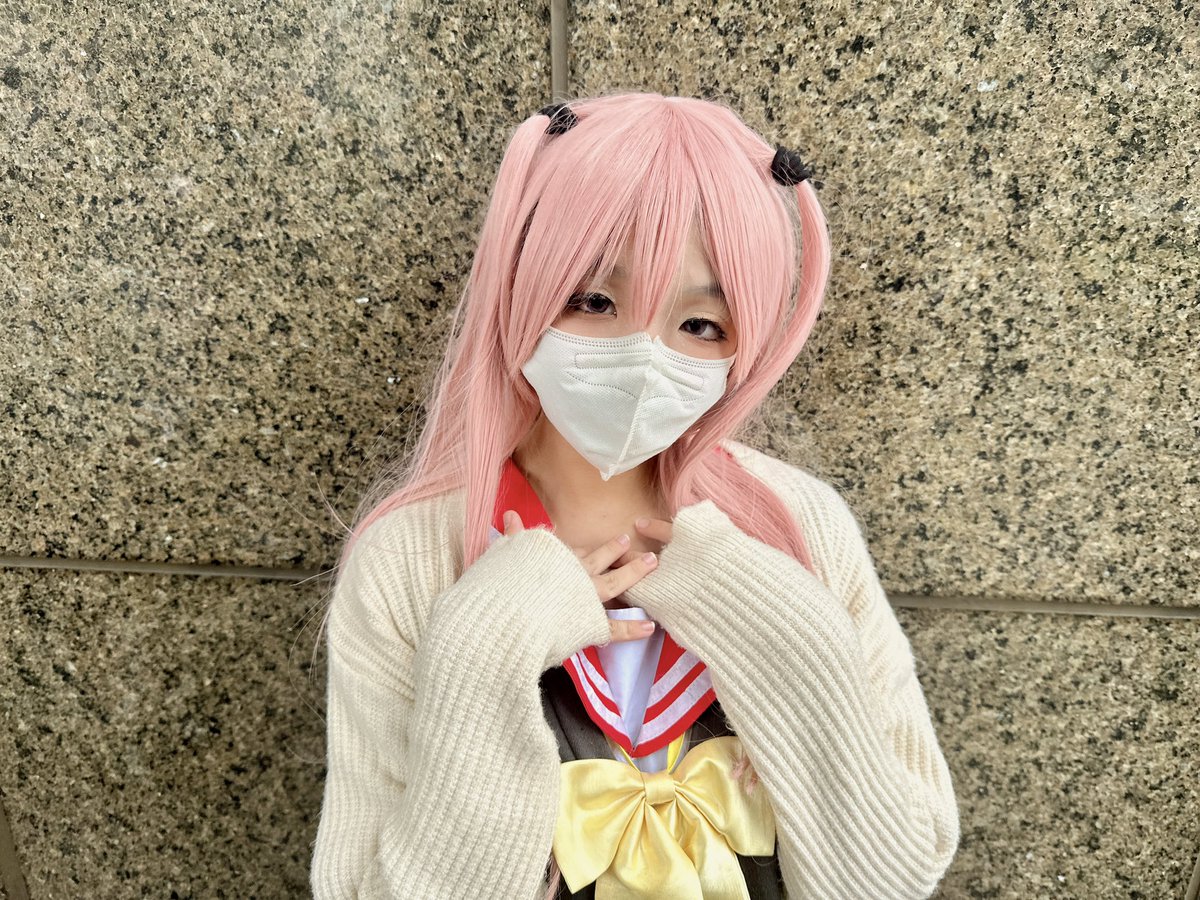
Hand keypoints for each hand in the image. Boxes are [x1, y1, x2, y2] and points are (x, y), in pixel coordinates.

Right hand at [502, 509, 660, 644]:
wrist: (511, 615)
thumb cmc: (507, 586)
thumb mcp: (508, 556)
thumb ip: (514, 536)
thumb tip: (509, 513)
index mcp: (557, 561)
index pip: (577, 550)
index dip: (588, 546)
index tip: (600, 539)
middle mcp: (574, 576)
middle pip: (600, 559)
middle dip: (616, 550)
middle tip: (628, 540)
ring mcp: (585, 598)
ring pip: (615, 583)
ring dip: (634, 572)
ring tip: (652, 562)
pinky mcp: (588, 623)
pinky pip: (613, 628)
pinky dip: (631, 629)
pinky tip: (649, 627)